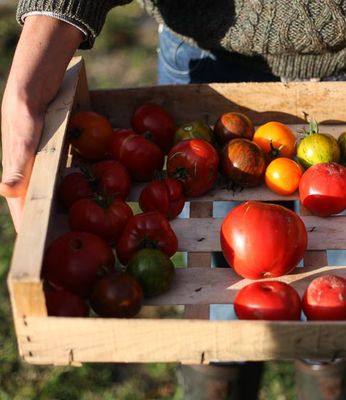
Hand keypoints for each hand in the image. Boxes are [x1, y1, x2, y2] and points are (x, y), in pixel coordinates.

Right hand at [0, 16, 81, 231]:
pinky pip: (56, 174)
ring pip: (44, 190)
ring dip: (53, 206)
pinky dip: (64, 186)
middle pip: (32, 203)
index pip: (18, 207)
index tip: (39, 253)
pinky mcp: (48, 151)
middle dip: (43, 224)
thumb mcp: (23, 130)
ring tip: (70, 226)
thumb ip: (18, 159)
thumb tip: (7, 191)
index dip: (28, 229)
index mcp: (14, 168)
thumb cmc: (25, 103)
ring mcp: (37, 160)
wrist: (36, 77)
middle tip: (61, 245)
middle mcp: (24, 167)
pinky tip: (77, 193)